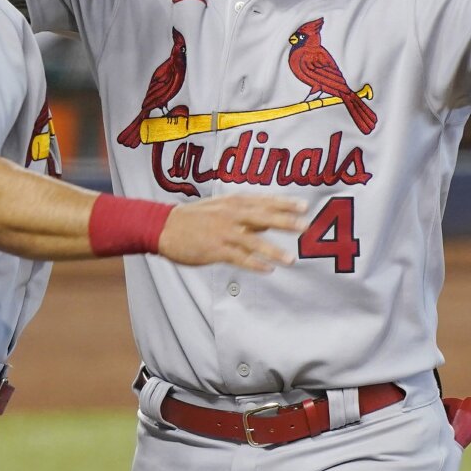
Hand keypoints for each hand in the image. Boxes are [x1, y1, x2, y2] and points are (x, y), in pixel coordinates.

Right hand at [157, 195, 305, 272]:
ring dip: (273, 251)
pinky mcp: (215, 250)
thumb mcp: (221, 207)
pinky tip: (267, 270)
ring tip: (291, 259)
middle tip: (306, 226)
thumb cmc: (195, 217)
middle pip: (263, 217)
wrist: (165, 226)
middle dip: (286, 222)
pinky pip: (239, 258)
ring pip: (253, 242)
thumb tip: (271, 219)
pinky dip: (254, 264)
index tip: (305, 206)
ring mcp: (223, 233)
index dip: (285, 203)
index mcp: (233, 202)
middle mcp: (231, 215)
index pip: (264, 201)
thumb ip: (246, 213)